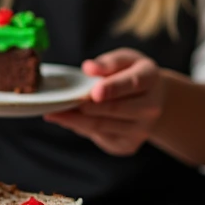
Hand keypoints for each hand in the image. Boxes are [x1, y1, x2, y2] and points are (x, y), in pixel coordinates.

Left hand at [43, 48, 166, 155]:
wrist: (151, 99)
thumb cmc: (131, 74)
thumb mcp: (124, 59)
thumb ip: (108, 62)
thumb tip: (89, 68)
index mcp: (150, 79)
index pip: (132, 83)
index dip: (113, 88)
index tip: (94, 92)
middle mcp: (151, 107)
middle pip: (114, 109)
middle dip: (85, 106)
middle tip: (58, 103)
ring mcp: (141, 129)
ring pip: (102, 125)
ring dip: (75, 119)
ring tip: (53, 112)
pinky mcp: (128, 145)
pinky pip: (99, 136)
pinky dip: (80, 127)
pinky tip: (67, 119)